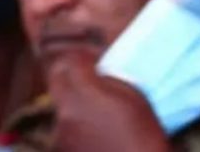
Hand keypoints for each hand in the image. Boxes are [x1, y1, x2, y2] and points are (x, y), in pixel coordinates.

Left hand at [46, 51, 169, 151]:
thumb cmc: (142, 133)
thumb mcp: (133, 96)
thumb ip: (108, 78)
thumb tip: (96, 70)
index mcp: (87, 92)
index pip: (70, 60)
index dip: (81, 56)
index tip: (92, 58)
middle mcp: (67, 109)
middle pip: (57, 78)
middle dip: (69, 72)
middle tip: (87, 74)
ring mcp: (61, 130)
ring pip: (61, 101)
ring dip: (74, 98)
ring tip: (98, 108)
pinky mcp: (60, 145)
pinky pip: (63, 123)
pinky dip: (75, 120)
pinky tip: (95, 128)